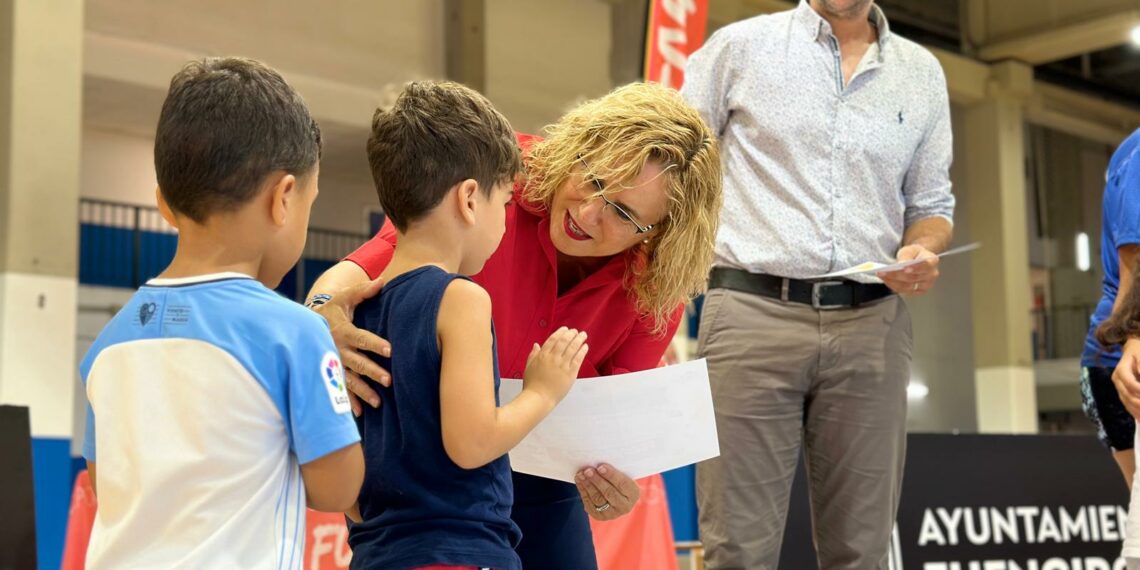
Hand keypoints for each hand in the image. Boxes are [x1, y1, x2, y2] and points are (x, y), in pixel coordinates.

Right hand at [311, 278, 391, 414]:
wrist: (303, 325)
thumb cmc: (331, 311)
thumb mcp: (344, 299)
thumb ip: (363, 291)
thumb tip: (382, 280)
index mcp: (343, 331)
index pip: (362, 338)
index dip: (375, 344)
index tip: (390, 350)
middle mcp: (337, 349)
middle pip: (357, 362)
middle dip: (372, 372)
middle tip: (389, 381)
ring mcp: (331, 363)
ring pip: (349, 380)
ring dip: (362, 391)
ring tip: (378, 403)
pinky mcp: (328, 373)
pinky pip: (338, 389)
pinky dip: (346, 402)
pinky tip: (357, 413)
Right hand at [523, 327, 587, 405]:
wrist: (538, 398)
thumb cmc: (532, 384)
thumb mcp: (529, 367)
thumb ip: (533, 354)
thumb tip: (536, 344)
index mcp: (542, 355)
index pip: (553, 339)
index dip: (560, 332)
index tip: (566, 329)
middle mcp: (553, 358)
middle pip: (564, 341)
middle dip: (571, 334)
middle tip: (576, 331)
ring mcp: (562, 365)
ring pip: (573, 348)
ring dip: (579, 339)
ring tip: (583, 335)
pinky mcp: (570, 373)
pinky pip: (578, 359)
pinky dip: (582, 351)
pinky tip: (585, 346)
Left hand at [574, 463, 639, 520]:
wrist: (615, 494)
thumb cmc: (618, 478)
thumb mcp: (622, 474)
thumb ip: (614, 470)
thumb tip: (599, 461)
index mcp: (633, 494)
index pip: (623, 484)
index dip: (611, 475)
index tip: (601, 466)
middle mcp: (625, 506)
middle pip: (609, 493)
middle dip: (597, 480)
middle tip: (588, 470)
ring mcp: (612, 513)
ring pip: (598, 499)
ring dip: (588, 485)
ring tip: (581, 474)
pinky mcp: (600, 516)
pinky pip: (589, 503)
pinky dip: (583, 491)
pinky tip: (579, 481)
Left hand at [879, 244, 939, 296]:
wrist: (917, 259)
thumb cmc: (914, 254)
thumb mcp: (910, 249)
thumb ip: (906, 256)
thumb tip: (902, 263)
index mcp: (932, 261)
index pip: (926, 265)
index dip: (915, 268)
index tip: (904, 268)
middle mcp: (932, 274)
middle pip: (913, 277)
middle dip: (896, 275)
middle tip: (883, 271)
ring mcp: (926, 285)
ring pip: (908, 286)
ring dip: (892, 281)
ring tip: (882, 275)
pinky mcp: (918, 291)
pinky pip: (904, 291)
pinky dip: (893, 286)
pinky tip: (886, 280)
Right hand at [1113, 340, 1139, 417]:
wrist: (1133, 347)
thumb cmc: (1139, 350)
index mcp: (1121, 370)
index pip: (1131, 385)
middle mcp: (1117, 380)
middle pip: (1128, 396)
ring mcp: (1119, 386)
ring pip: (1127, 402)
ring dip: (1137, 411)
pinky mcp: (1122, 390)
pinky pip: (1127, 403)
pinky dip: (1134, 412)